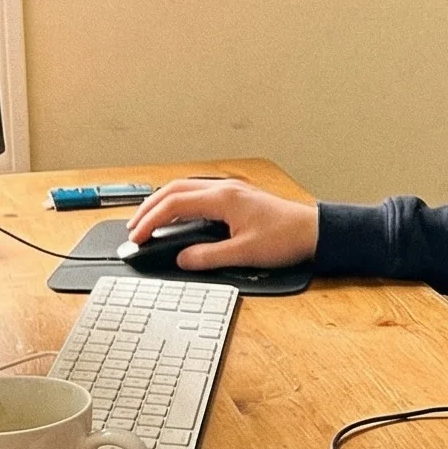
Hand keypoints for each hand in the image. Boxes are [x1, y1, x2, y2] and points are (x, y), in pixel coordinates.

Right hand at [124, 177, 317, 270]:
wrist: (313, 231)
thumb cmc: (286, 239)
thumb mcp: (244, 253)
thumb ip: (209, 256)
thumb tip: (182, 259)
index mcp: (223, 198)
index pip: (175, 204)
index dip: (151, 220)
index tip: (137, 236)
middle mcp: (224, 189)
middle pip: (174, 190)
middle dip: (150, 208)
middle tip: (134, 228)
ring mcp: (230, 191)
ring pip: (185, 189)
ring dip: (163, 203)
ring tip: (147, 221)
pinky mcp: (236, 197)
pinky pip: (198, 194)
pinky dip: (179, 203)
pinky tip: (176, 217)